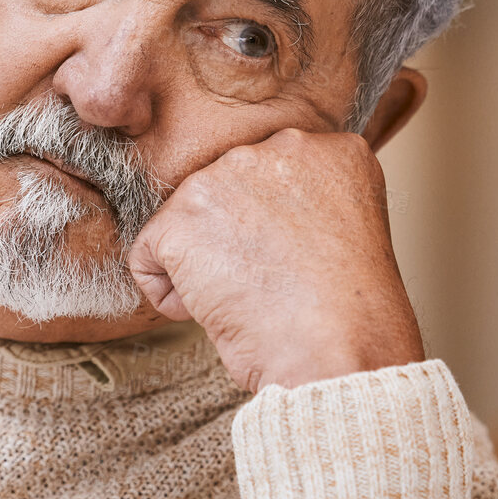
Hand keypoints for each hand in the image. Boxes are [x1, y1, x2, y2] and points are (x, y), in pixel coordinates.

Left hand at [125, 128, 423, 391]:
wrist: (336, 350)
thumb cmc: (349, 315)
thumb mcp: (348, 230)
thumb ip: (302, 201)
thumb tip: (250, 216)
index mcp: (330, 151)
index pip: (272, 176)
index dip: (275, 229)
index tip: (297, 260)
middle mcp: (277, 148)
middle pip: (224, 192)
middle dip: (234, 239)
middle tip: (272, 279)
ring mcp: (222, 178)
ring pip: (186, 222)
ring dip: (204, 266)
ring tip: (252, 295)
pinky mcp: (178, 218)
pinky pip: (148, 256)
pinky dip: (170, 294)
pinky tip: (215, 308)